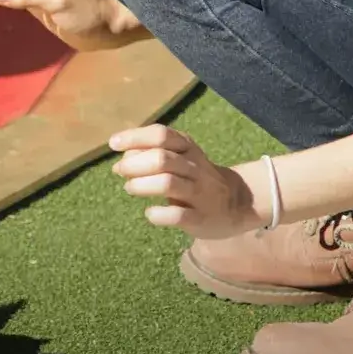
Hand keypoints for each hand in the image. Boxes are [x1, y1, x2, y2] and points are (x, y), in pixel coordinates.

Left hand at [107, 125, 261, 238]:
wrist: (239, 203)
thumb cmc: (196, 178)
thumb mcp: (181, 158)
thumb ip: (152, 154)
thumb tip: (122, 159)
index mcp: (188, 148)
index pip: (161, 134)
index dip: (135, 137)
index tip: (113, 143)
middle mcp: (195, 168)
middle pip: (162, 159)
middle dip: (134, 164)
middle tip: (119, 171)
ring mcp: (200, 193)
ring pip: (168, 184)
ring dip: (142, 185)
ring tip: (130, 188)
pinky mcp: (201, 218)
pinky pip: (178, 216)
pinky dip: (158, 214)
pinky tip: (150, 213)